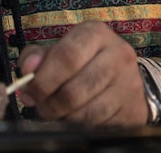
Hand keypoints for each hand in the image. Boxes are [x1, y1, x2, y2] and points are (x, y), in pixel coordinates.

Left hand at [17, 21, 148, 126]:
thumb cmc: (85, 61)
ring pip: (85, 113)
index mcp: (96, 33)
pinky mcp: (133, 110)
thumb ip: (37, 56)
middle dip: (50, 104)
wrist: (127, 77)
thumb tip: (27, 70)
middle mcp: (117, 55)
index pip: (67, 57)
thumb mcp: (61, 49)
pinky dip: (81, 126)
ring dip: (63, 118)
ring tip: (56, 112)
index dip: (43, 79)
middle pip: (74, 90)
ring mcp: (128, 84)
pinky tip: (76, 117)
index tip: (29, 91)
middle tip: (41, 106)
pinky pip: (98, 127)